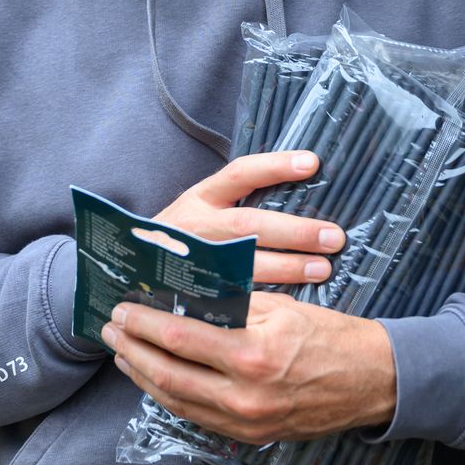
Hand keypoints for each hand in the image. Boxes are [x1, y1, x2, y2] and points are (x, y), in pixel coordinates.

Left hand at [103, 291, 395, 442]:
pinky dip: (171, 396)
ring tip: (124, 354)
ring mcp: (246, 421)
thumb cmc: (329, 336)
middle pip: (168, 375)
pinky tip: (156, 379)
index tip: (122, 309)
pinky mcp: (251, 435)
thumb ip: (231, 304)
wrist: (372, 382)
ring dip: (143, 376)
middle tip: (110, 331)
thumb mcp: (279, 307)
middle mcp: (244, 395)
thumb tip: (185, 293)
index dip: (144, 324)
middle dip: (132, 350)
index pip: (180, 339)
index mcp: (252, 355)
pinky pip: (198, 417)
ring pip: (177, 401)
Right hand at [154, 152, 344, 286]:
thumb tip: (301, 183)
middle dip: (293, 231)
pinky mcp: (194, 290)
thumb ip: (239, 200)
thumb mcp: (202, 206)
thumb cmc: (185, 234)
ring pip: (244, 262)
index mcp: (201, 196)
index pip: (240, 173)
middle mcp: (196, 225)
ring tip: (323, 268)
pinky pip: (233, 294)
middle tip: (333, 236)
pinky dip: (264, 297)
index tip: (312, 163)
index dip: (274, 166)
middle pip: (248, 224)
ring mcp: (194, 260)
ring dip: (288, 267)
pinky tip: (293, 302)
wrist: (131, 268)